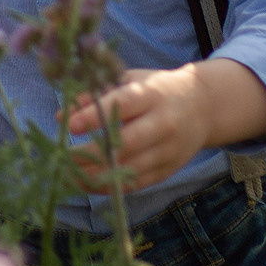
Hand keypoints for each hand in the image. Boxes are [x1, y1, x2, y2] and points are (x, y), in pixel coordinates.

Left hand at [64, 66, 212, 191]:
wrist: (204, 106)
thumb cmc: (157, 89)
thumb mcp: (131, 80)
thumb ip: (97, 94)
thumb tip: (63, 115)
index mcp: (153, 95)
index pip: (122, 106)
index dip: (96, 117)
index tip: (70, 125)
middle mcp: (164, 124)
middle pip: (126, 143)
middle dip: (91, 153)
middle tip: (61, 157)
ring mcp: (169, 150)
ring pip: (131, 168)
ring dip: (97, 175)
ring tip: (68, 175)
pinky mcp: (170, 169)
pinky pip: (139, 182)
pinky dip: (112, 186)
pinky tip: (88, 184)